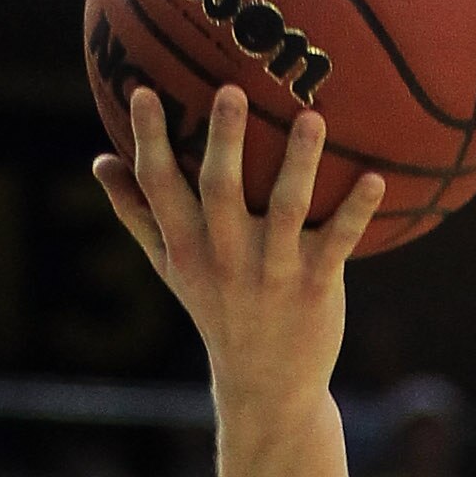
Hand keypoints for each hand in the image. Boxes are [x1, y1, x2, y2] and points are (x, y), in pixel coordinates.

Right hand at [93, 87, 384, 413]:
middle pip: (220, 191)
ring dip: (298, 164)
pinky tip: (376, 178)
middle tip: (230, 90)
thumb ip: (138, 215)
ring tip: (311, 118)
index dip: (150, 140)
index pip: (160, 188)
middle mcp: (227, 257)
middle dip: (224, 142)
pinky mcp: (316, 286)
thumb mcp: (172, 268)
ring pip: (284, 210)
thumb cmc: (217, 310)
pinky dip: (357, 212)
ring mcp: (273, 272)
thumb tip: (100, 162)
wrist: (267, 386)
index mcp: (188, 247)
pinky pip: (338, 243)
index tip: (143, 90)